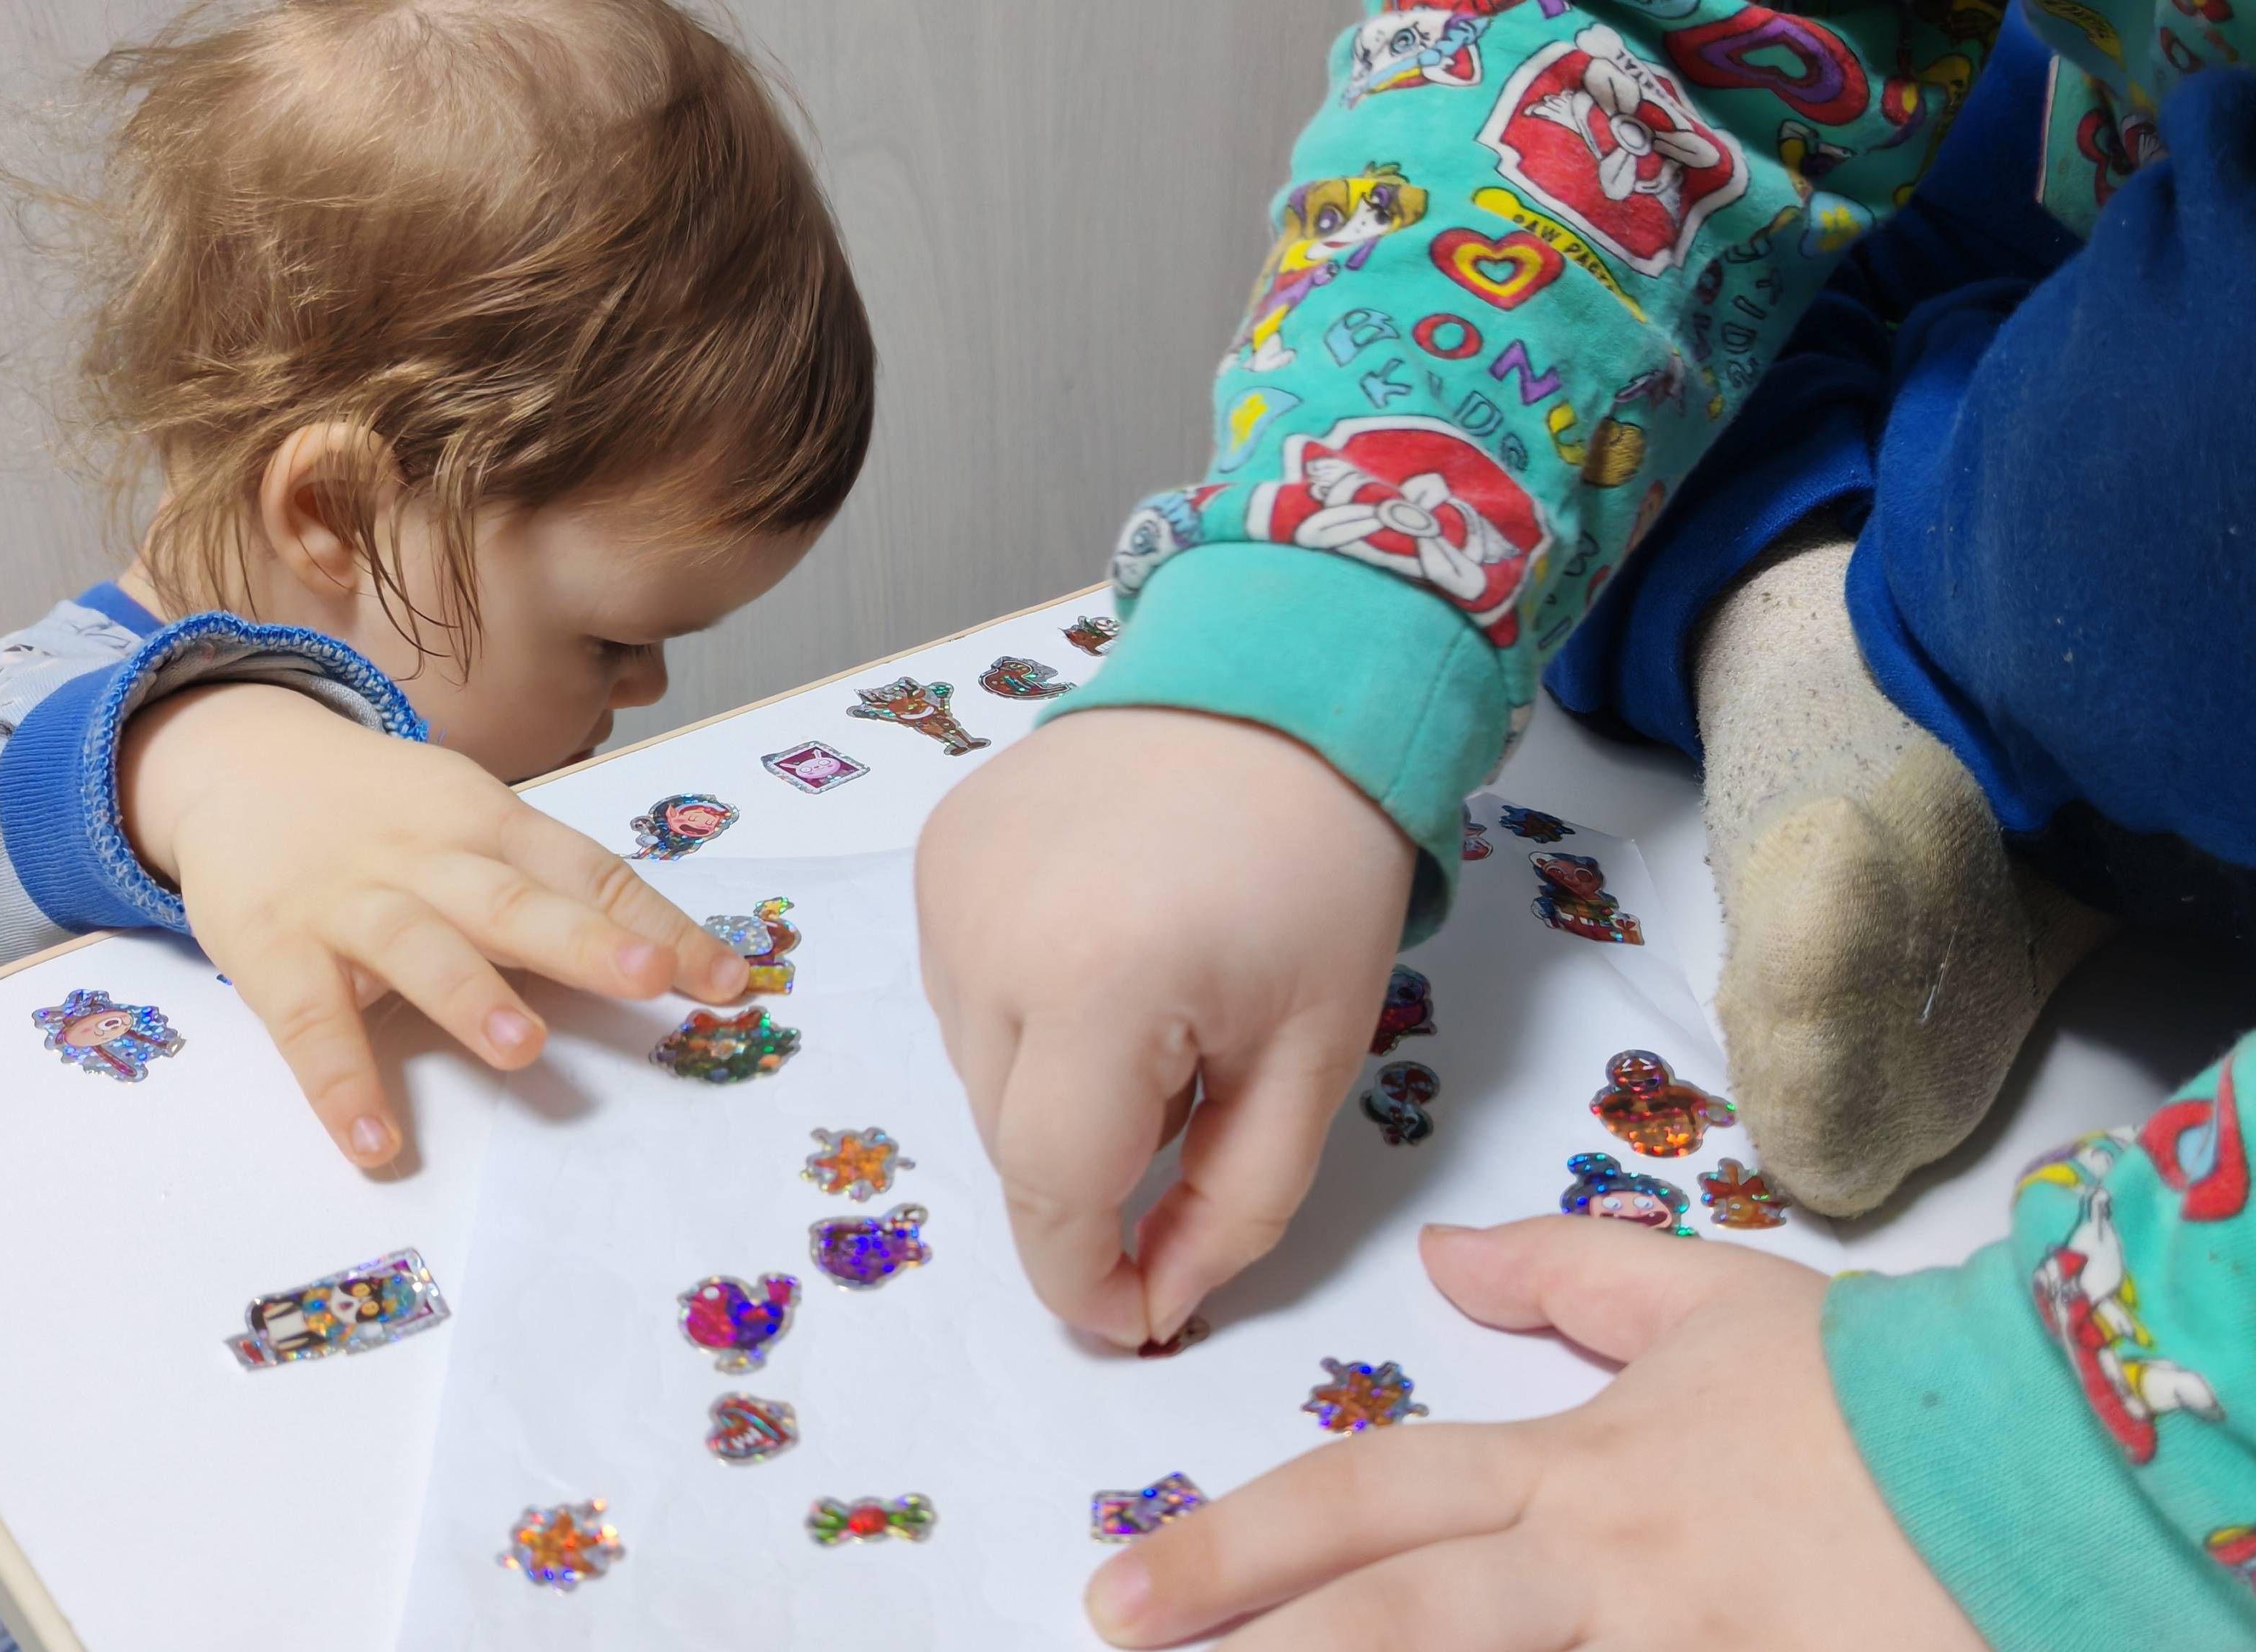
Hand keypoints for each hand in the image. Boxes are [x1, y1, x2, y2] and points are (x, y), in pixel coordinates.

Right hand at [121, 683, 748, 1165]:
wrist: (239, 762)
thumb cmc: (388, 815)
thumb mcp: (473, 824)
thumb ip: (550, 886)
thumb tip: (664, 956)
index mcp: (491, 824)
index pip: (588, 873)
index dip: (658, 923)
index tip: (731, 979)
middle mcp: (428, 858)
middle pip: (512, 899)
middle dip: (584, 940)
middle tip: (651, 979)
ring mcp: (348, 902)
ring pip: (416, 945)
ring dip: (470, 995)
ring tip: (524, 1048)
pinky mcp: (273, 949)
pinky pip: (308, 1022)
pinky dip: (340, 1082)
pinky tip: (376, 1141)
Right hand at [917, 707, 1414, 1344]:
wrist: (1281, 685)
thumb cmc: (1320, 874)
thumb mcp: (1312, 1058)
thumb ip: (1235, 1203)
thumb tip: (1154, 1305)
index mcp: (1097, 988)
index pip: (1052, 1190)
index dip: (1085, 1275)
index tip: (1135, 1314)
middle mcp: (988, 937)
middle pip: (1015, 1140)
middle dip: (1097, 1165)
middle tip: (1200, 1094)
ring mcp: (946, 889)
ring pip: (980, 1073)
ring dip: (1060, 1086)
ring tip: (1161, 1002)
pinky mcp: (935, 853)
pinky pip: (964, 992)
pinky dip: (1029, 1011)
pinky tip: (1109, 949)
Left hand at [1085, 1218, 1986, 1651]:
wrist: (2056, 1468)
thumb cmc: (1876, 1399)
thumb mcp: (1717, 1305)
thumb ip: (1568, 1274)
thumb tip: (1439, 1256)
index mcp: (1583, 1469)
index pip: (1373, 1495)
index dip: (1240, 1540)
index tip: (1124, 1580)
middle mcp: (1604, 1572)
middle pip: (1395, 1616)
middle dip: (1250, 1642)